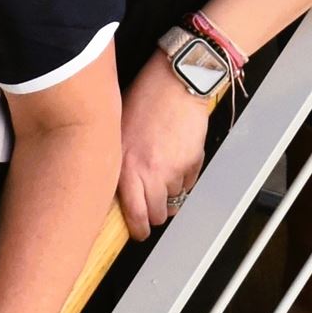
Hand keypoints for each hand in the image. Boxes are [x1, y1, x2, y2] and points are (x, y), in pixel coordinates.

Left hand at [118, 53, 213, 241]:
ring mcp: (174, 170)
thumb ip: (119, 162)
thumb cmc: (144, 99)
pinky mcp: (193, 163)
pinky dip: (184, 176)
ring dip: (170, 192)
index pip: (133, 214)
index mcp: (126, 167)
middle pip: (157, 215)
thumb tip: (119, 187)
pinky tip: (177, 156)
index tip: (138, 231)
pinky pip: (189, 182)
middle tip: (152, 204)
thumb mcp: (118, 131)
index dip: (138, 229)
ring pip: (174, 200)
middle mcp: (150, 174)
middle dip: (155, 214)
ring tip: (164, 169)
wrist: (175, 81)